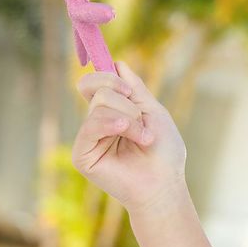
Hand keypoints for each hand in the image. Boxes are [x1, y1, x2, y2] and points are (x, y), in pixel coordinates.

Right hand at [71, 59, 186, 213]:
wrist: (165, 183)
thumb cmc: (163, 152)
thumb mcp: (152, 111)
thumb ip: (134, 87)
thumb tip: (117, 63)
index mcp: (111, 113)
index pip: (95, 83)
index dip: (106, 76)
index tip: (128, 88)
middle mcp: (97, 124)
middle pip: (100, 90)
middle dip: (128, 103)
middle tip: (144, 124)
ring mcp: (88, 139)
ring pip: (99, 105)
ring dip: (129, 119)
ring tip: (143, 139)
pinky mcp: (82, 155)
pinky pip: (91, 125)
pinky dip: (113, 125)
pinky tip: (128, 135)